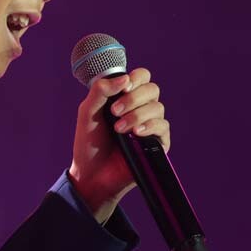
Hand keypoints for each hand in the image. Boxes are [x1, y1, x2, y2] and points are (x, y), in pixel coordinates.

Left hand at [67, 68, 171, 222]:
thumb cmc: (89, 143)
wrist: (92, 173)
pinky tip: (135, 134)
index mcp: (125, 97)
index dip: (136, 78)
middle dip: (133, 98)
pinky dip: (149, 126)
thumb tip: (124, 79)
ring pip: (158, 107)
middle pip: (152, 89)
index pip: (142, 77)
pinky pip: (163, 126)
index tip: (123, 87)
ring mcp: (150, 126)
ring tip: (119, 129)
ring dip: (136, 115)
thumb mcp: (88, 112)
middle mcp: (140, 109)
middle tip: (114, 112)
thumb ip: (101, 91)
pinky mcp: (158, 143)